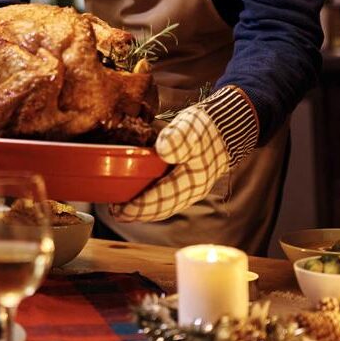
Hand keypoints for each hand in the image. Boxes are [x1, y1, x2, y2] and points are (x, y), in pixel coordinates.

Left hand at [109, 101, 230, 222]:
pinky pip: (168, 200)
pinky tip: (140, 197)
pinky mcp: (188, 184)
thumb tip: (163, 150)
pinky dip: (152, 202)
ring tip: (123, 208)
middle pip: (161, 209)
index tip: (119, 210)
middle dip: (137, 213)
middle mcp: (192, 191)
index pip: (161, 201)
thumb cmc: (205, 127)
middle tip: (115, 211)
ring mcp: (191, 190)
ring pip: (164, 207)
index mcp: (192, 182)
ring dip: (144, 210)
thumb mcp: (190, 127)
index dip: (138, 208)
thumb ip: (178, 138)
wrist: (225, 127)